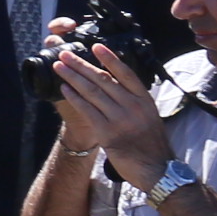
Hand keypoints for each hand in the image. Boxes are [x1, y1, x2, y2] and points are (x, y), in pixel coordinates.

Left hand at [48, 30, 168, 185]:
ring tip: (59, 66)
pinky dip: (74, 98)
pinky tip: (63, 88)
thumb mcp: (149, 117)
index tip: (96, 46)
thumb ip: (133, 102)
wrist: (157, 169)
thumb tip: (114, 86)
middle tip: (65, 54)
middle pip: (103, 79)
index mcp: (145, 100)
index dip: (110, 59)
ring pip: (92, 92)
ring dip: (73, 77)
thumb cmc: (151, 144)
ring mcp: (121, 119)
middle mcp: (133, 106)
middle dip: (81, 65)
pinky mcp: (108, 133)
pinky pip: (87, 111)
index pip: (126, 73)